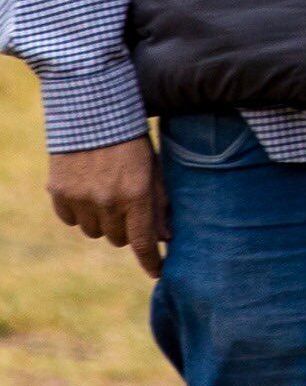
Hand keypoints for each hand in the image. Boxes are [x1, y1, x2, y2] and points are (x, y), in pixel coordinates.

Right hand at [47, 134, 169, 278]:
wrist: (93, 112)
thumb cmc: (132, 139)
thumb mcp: (154, 166)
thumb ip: (160, 201)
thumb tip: (166, 237)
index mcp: (136, 193)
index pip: (143, 241)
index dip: (151, 261)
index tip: (158, 272)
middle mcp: (107, 201)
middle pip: (118, 239)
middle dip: (127, 229)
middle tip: (129, 208)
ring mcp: (80, 198)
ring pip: (94, 232)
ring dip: (103, 221)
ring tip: (107, 193)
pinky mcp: (59, 193)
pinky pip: (71, 220)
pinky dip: (80, 212)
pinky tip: (87, 189)